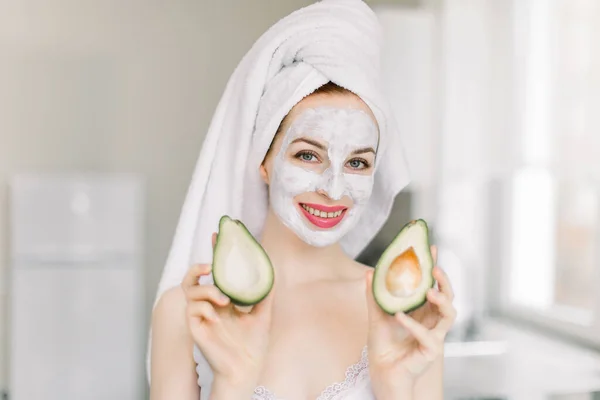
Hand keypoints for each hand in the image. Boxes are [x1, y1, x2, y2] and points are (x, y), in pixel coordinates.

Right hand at [181, 233, 272, 391]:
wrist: (248, 366)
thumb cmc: (254, 342)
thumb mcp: (263, 312)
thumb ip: (265, 292)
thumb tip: (271, 271)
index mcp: (223, 299)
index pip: (215, 272)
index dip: (215, 253)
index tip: (218, 235)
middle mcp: (209, 304)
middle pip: (193, 278)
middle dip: (198, 267)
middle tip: (210, 266)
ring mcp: (201, 316)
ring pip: (190, 291)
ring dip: (207, 291)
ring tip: (224, 300)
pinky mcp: (196, 328)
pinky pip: (192, 310)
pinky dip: (205, 309)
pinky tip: (218, 317)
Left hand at [365, 245, 456, 395]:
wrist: (381, 370)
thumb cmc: (383, 345)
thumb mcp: (376, 315)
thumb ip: (374, 295)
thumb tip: (369, 273)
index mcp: (422, 310)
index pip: (433, 285)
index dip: (434, 267)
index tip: (432, 248)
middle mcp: (432, 321)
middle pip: (448, 296)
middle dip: (445, 280)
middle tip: (434, 268)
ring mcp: (434, 335)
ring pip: (450, 315)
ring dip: (441, 300)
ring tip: (428, 290)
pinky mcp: (431, 351)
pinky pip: (428, 336)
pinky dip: (414, 325)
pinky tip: (399, 316)